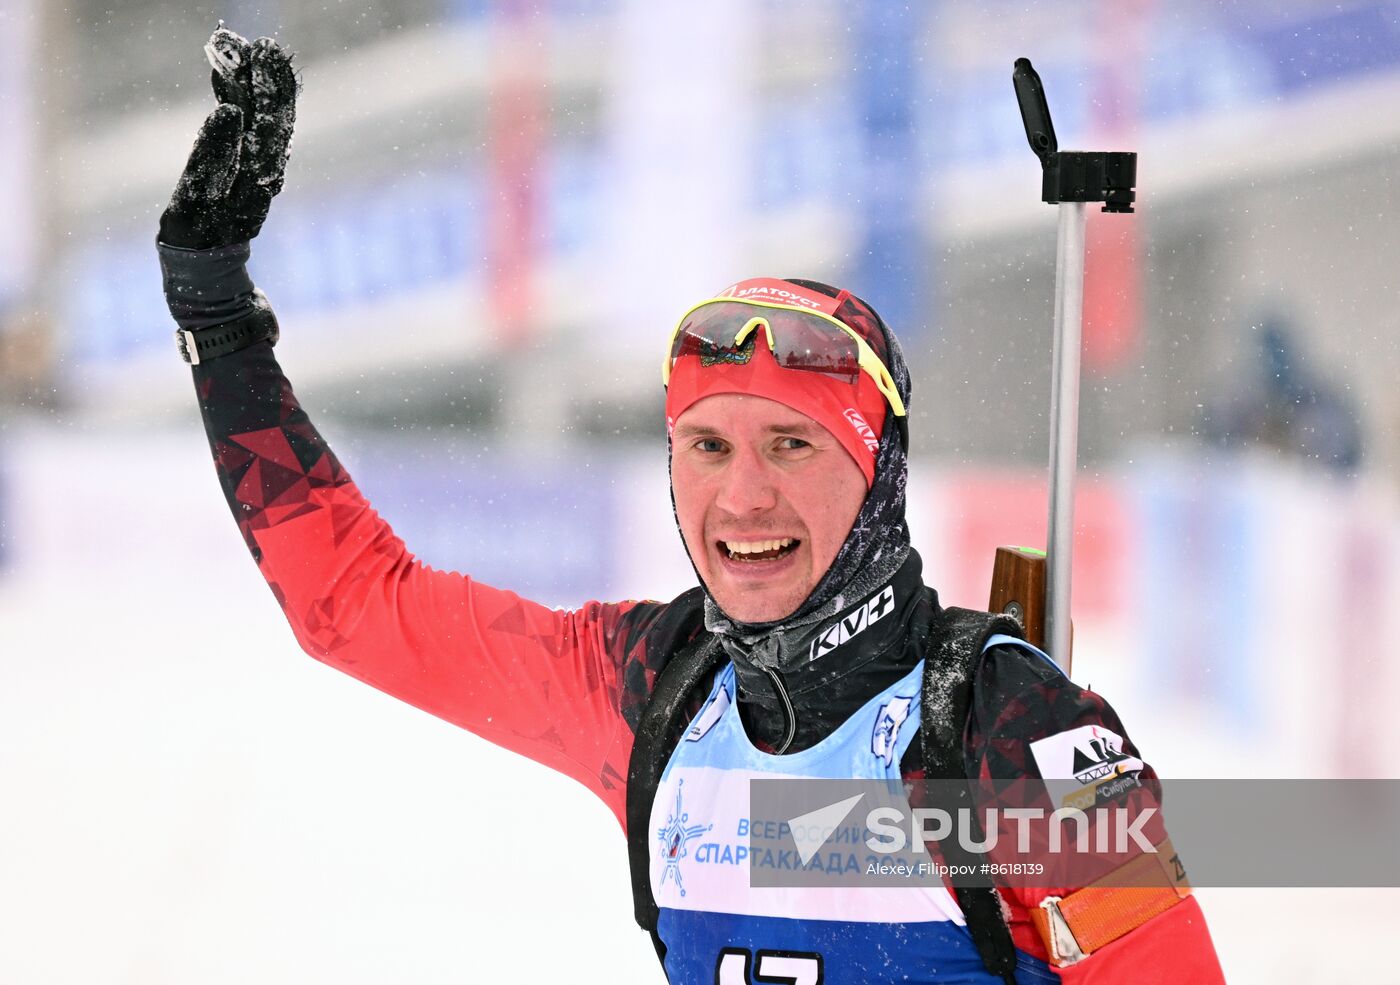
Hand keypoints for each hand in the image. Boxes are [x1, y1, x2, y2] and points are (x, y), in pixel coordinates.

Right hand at [159, 28, 297, 249]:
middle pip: (271, 118)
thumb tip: (230, 111)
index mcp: (260, 174)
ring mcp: (256, 168)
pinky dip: (236, 99)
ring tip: (243, 50)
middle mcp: (265, 168)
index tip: (263, 55)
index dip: (268, 87)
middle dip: (267, 80)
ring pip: (260, 120)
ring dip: (253, 85)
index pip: (270, 123)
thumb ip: (214, 153)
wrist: (205, 259)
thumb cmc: (198, 231)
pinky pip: (245, 128)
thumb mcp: (200, 195)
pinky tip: (225, 75)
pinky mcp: (243, 167)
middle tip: (263, 46)